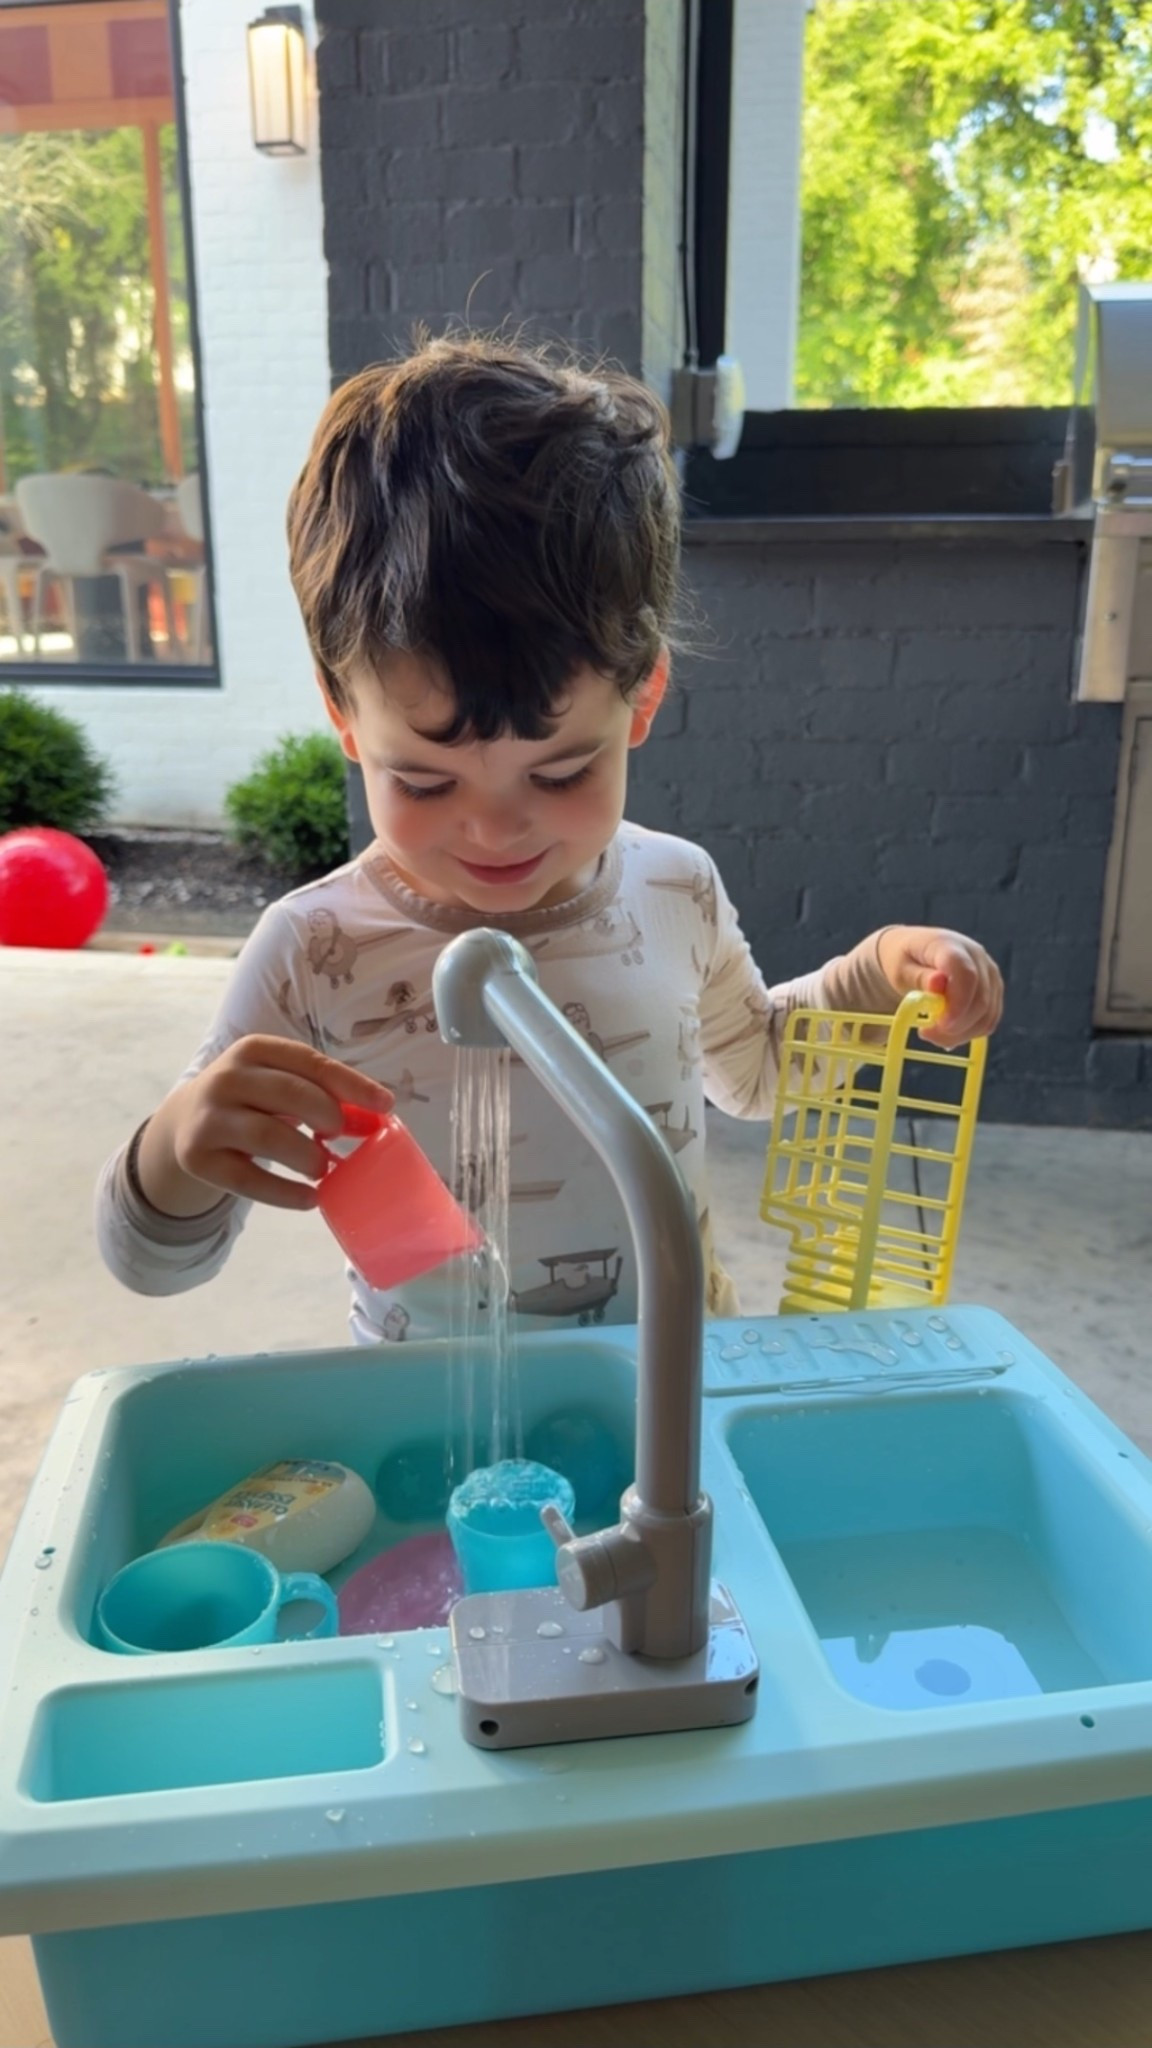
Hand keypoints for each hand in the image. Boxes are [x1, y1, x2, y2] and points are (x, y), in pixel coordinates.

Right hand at [157, 1036, 392, 1212]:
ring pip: (267, 1136)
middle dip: (326, 1115)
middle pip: (289, 1094)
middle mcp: (226, 1078)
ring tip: (324, 1168)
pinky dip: (285, 1193)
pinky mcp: (198, 1157)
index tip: (385, 1106)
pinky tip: (310, 1199)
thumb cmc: (252, 1100)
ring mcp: (208, 1118)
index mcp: (254, 1050)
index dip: (351, 1084)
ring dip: (307, 1155)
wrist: (185, 1122)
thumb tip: (375, 1119)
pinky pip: (247, 1180)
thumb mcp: (282, 1086)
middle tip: (340, 1136)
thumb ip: (325, 1096)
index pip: (310, 1062)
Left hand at [875, 928, 1002, 1048]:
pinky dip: (969, 1032)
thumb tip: (938, 983)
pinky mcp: (993, 989)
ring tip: (932, 1033)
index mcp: (949, 944)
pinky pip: (989, 1020)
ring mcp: (989, 972)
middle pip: (980, 999)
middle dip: (956, 1025)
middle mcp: (976, 955)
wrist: (914, 954)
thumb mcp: (900, 969)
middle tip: (926, 1033)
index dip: (958, 1003)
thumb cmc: (903, 960)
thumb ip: (919, 977)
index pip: (966, 974)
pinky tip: (946, 1031)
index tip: (941, 1024)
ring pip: (987, 1014)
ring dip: (961, 1033)